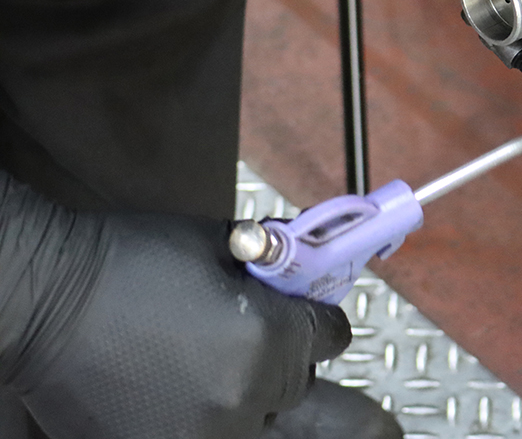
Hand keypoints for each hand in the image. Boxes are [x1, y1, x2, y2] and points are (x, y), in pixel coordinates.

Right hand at [0, 173, 350, 438]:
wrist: (47, 300)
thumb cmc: (131, 259)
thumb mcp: (221, 245)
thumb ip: (273, 268)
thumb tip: (303, 276)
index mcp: (267, 338)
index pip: (330, 337)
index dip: (317, 320)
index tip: (306, 315)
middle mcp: (245, 395)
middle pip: (296, 385)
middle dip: (281, 359)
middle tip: (249, 339)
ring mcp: (204, 435)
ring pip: (258, 420)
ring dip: (244, 396)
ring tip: (206, 369)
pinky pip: (212, 435)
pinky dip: (203, 417)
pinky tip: (177, 391)